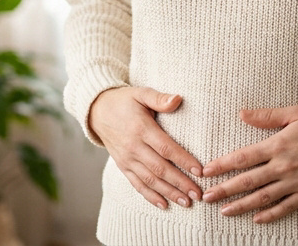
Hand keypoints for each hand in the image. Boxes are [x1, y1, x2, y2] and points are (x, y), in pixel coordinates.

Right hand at [88, 86, 204, 210]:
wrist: (97, 111)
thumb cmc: (124, 101)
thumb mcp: (141, 93)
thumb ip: (159, 98)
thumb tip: (178, 99)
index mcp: (141, 129)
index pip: (166, 148)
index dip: (183, 160)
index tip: (200, 171)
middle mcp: (133, 147)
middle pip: (160, 169)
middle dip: (180, 183)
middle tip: (198, 194)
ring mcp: (127, 159)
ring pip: (150, 180)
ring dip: (169, 193)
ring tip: (186, 202)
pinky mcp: (122, 166)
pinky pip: (137, 184)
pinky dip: (150, 196)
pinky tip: (164, 205)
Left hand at [200, 106, 297, 223]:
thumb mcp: (295, 112)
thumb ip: (266, 116)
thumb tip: (241, 113)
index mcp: (278, 145)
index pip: (242, 158)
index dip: (222, 166)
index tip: (206, 171)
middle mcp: (284, 167)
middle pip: (247, 181)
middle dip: (224, 190)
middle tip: (206, 197)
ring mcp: (296, 182)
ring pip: (262, 198)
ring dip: (241, 205)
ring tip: (224, 211)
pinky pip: (285, 208)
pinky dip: (270, 215)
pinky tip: (256, 219)